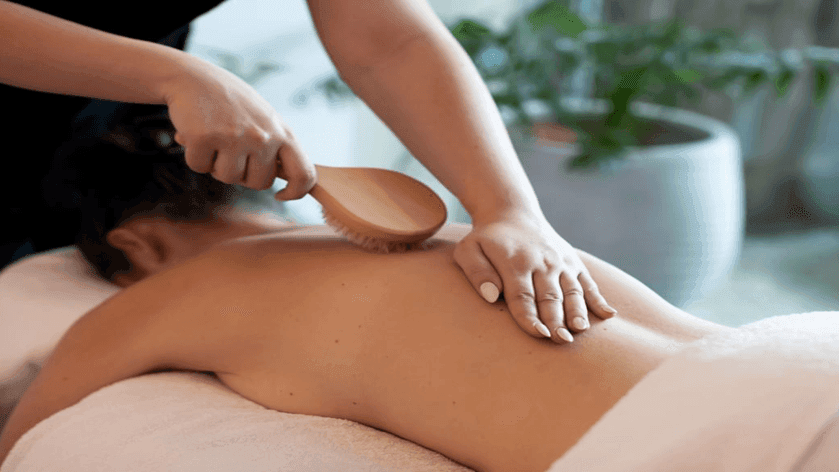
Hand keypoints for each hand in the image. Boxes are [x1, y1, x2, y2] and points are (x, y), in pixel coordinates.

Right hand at [162, 58, 316, 199]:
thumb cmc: (231, 102)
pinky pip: (199, 167)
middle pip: (259, 184)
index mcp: (282, 132)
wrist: (191, 77)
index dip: (295, 192)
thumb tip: (288, 179)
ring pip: (228, 178)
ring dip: (216, 165)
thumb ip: (278, 146)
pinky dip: (194, 156)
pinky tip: (195, 134)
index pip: (304, 174)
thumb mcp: (265, 119)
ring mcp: (234, 137)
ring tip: (214, 137)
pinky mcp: (205, 138)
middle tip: (231, 148)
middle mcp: (263, 136)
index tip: (281, 195)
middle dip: (243, 173)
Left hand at [453, 213, 616, 342]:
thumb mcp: (469, 250)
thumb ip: (476, 272)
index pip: (523, 297)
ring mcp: (560, 262)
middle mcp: (541, 263)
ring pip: (571, 291)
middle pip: (550, 297)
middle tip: (561, 341)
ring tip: (581, 330)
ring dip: (577, 311)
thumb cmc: (486, 239)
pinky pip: (587, 282)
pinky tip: (609, 315)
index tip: (539, 334)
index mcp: (515, 263)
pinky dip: (598, 299)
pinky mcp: (572, 262)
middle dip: (556, 320)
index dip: (531, 318)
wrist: (511, 213)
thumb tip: (490, 296)